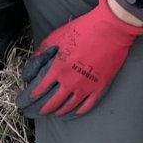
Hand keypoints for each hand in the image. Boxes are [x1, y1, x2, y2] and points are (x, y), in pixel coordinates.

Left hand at [20, 0, 142, 115]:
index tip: (31, 97)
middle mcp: (70, 81)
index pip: (41, 87)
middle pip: (54, 101)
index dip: (34, 94)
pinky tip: (76, 111)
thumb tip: (34, 59)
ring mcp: (86, 86)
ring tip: (56, 113)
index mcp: (58, 68)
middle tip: (40, 111)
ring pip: (70, 105)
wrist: (110, 29)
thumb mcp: (57, 36)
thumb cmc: (84, 29)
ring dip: (61, 111)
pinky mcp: (100, 87)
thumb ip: (43, 50)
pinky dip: (80, 110)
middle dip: (45, 108)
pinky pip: (88, 104)